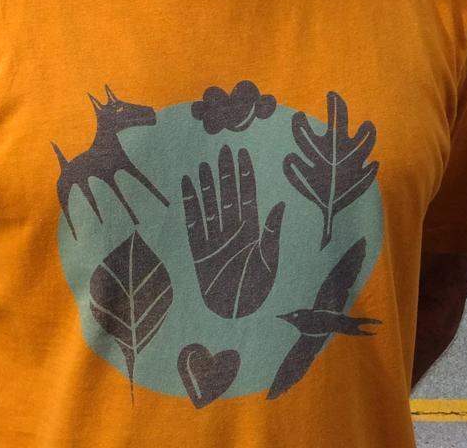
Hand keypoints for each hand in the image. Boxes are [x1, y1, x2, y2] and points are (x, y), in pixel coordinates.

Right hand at [181, 144, 284, 318]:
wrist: (235, 318)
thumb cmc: (256, 292)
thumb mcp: (270, 262)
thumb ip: (272, 233)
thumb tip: (280, 204)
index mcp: (252, 232)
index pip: (248, 196)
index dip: (244, 175)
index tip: (243, 153)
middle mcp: (232, 232)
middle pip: (228, 196)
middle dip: (226, 173)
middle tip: (223, 148)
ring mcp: (214, 239)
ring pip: (211, 205)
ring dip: (208, 186)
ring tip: (205, 163)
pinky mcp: (199, 251)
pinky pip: (194, 223)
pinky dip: (190, 205)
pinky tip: (186, 186)